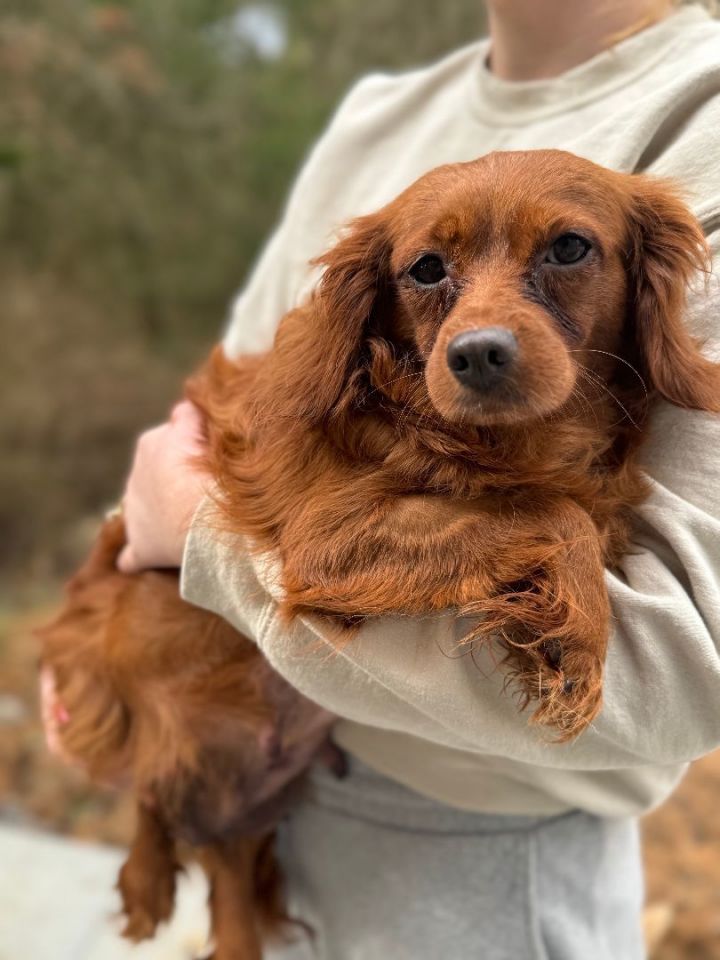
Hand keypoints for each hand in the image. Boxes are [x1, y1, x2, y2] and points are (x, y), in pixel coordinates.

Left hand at [117, 401, 209, 572]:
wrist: (211, 519)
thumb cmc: (220, 472)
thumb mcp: (212, 430)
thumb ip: (197, 416)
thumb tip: (193, 406)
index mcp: (153, 442)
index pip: (178, 429)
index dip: (200, 439)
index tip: (219, 451)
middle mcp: (137, 472)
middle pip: (161, 468)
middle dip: (179, 474)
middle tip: (212, 485)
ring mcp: (136, 511)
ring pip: (147, 505)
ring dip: (164, 510)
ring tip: (195, 520)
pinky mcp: (140, 546)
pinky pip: (132, 554)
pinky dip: (138, 555)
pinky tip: (144, 560)